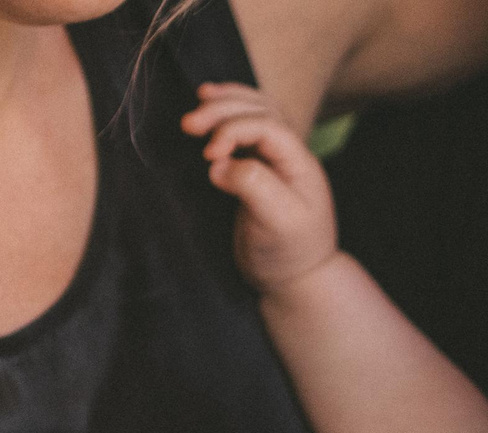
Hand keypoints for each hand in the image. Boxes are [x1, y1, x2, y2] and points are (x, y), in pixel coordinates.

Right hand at [185, 82, 343, 291]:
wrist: (293, 279)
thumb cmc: (289, 253)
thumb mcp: (278, 222)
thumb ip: (254, 186)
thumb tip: (218, 163)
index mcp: (300, 163)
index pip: (267, 126)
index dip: (234, 130)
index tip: (208, 154)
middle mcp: (289, 154)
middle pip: (259, 110)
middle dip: (223, 110)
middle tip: (187, 123)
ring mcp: (274, 159)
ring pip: (254, 112)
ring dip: (226, 103)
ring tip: (199, 98)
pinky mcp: (258, 168)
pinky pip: (245, 129)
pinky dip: (226, 116)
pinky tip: (209, 108)